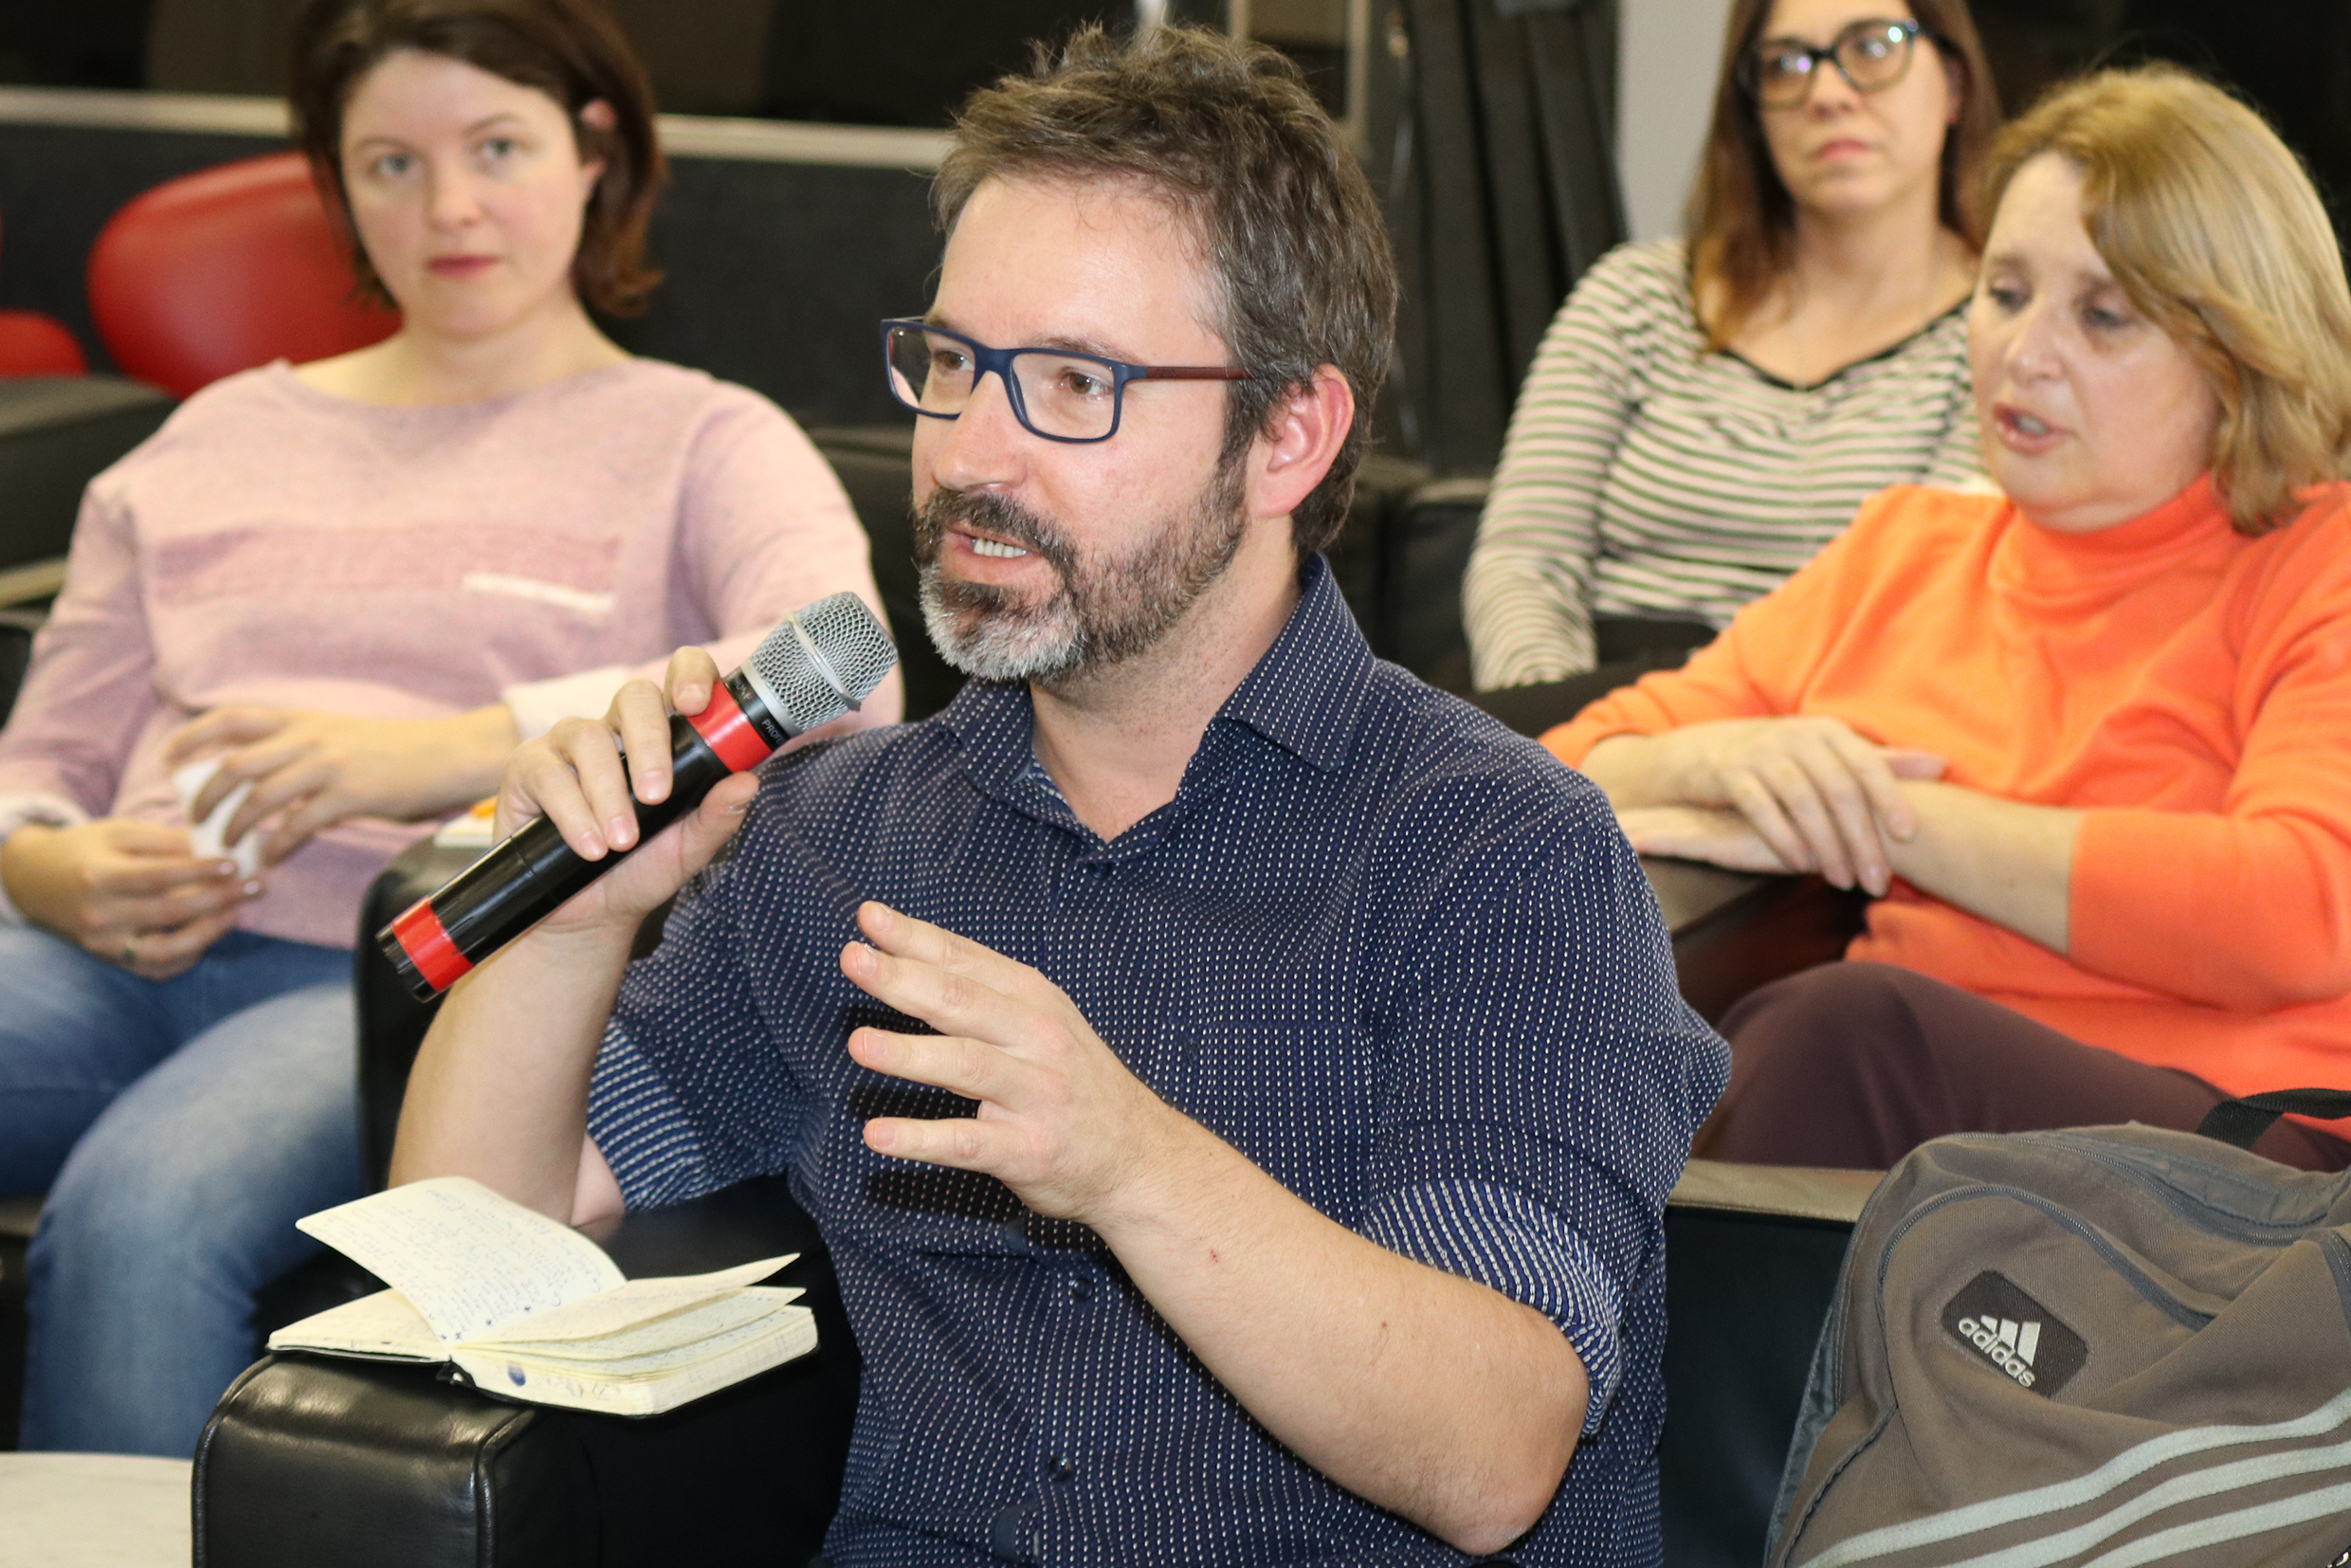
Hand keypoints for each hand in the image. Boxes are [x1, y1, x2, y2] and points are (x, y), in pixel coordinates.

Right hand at [0, 819, 252, 979]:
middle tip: (256, 886)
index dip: (201, 872)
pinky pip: (156, 968)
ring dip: (209, 934)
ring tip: (237, 913)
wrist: (37, 881)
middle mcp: (100, 915)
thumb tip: (216, 846)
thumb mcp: (119, 832)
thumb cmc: (87, 850)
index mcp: (100, 877)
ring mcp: (104, 943)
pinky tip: (211, 934)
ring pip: (166, 951)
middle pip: (170, 912)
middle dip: (219, 900)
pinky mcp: (110, 959)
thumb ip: (166, 840)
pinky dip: (187, 956)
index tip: (236, 865)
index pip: (160, 877)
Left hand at [165, 704, 520, 864]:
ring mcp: (327, 766)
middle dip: (204, 794)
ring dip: (235, 826)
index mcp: (302, 720)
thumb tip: (260, 780)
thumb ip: (299, 751)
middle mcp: (308, 738)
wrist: (446, 755)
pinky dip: (276, 845)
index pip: (230, 718)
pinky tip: (270, 859)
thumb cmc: (395, 751)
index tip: (168, 759)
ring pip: (258, 797)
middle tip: (193, 818)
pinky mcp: (349, 795)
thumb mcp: (339, 736)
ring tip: (228, 845)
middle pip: (233, 763)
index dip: (191, 736)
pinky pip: (297, 825)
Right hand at [492, 646, 754, 938]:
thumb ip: (716, 817)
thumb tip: (747, 782)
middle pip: (634, 696)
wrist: (587, 916)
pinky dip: (573, 813)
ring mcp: (570, 744)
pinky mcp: (529, 767)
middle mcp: (617, 730)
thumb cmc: (640, 870)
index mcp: (664, 737)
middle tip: (657, 795)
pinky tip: (589, 846)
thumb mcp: (686, 851)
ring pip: (589, 737)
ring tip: (621, 842)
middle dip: (649, 743)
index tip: (696, 704)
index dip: (690, 676)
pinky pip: (550, 773)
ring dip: (609, 794)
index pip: (680, 680)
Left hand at [839, 901, 1190, 1224]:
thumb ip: (985, 998)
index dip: (916, 939)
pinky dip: (922, 1139)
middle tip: (854, 960)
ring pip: (967, 1066)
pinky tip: (878, 1135)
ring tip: (859, 1044)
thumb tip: (908, 963)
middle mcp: (1037, 1040)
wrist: (1141, 1158)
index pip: (966, 962)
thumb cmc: (1077, 1085)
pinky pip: (969, 1142)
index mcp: (1035, 1002)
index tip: (869, 919)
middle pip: (962, 1003)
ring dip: (911, 1054)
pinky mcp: (1029, 1150)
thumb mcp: (1046, 1025)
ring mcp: (1035, 1096)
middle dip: (904, 979)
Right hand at [1641, 718, 1945, 893]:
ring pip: (1803, 801)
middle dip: (1861, 838)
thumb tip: (1941, 765)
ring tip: (1843, 881)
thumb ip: (1883, 762)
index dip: (1888, 798)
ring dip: (1827, 846)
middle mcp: (1797, 737)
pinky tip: (1800, 864)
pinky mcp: (1730, 774)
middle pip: (1837, 789)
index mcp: (1828, 731)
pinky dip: (1783, 837)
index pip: (1866, 764)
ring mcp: (1761, 754)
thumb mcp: (1831, 753)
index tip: (1907, 835)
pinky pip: (1761, 807)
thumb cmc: (1781, 757)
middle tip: (1876, 880)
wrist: (1706, 751)